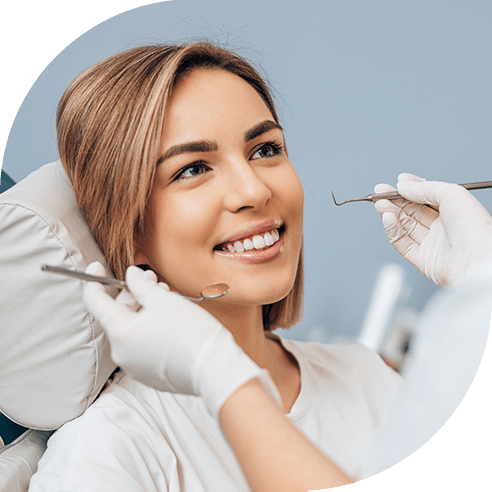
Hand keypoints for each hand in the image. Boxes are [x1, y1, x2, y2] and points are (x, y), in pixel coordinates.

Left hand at [83, 262, 280, 416]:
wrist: (214, 368)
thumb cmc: (190, 332)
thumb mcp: (164, 300)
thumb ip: (141, 285)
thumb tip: (130, 275)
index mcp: (120, 332)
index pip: (95, 303)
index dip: (94, 281)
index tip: (97, 267)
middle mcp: (121, 352)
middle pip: (117, 316)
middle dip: (131, 294)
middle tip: (150, 279)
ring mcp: (134, 366)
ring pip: (131, 330)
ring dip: (142, 311)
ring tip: (164, 297)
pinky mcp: (148, 374)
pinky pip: (141, 346)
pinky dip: (148, 329)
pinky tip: (167, 319)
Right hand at [374, 173, 491, 287]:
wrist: (478, 260)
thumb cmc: (475, 227)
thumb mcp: (451, 194)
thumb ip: (424, 188)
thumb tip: (403, 185)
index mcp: (453, 211)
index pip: (425, 198)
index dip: (410, 190)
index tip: (396, 183)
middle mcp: (442, 227)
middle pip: (411, 212)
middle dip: (394, 200)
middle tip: (379, 192)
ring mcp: (432, 244)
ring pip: (404, 226)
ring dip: (390, 213)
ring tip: (380, 204)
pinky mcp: (422, 260)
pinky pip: (402, 243)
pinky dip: (392, 230)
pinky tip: (387, 218)